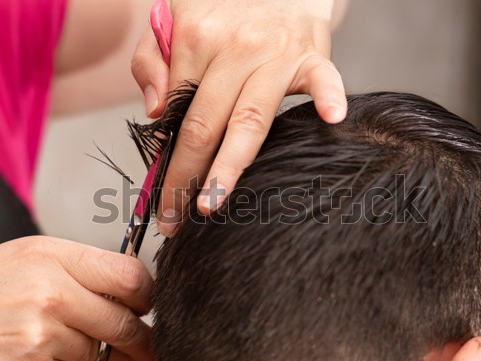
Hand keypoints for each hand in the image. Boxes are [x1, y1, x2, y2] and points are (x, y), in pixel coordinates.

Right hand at [0, 236, 155, 360]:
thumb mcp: (33, 255)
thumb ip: (83, 267)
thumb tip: (130, 290)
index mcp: (53, 258)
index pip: (128, 277)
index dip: (148, 294)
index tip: (149, 304)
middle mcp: (49, 295)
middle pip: (122, 321)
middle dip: (144, 335)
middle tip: (151, 341)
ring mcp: (39, 337)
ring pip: (104, 353)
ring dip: (119, 357)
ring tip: (124, 353)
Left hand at [132, 0, 346, 235]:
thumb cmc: (223, 10)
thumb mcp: (171, 20)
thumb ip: (149, 61)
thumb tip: (154, 113)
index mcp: (193, 39)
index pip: (174, 112)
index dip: (165, 159)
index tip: (161, 197)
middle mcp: (233, 47)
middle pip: (204, 124)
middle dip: (185, 177)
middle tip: (175, 219)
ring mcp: (275, 53)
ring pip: (250, 118)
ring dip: (230, 165)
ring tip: (212, 203)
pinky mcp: (312, 54)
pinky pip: (323, 77)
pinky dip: (329, 96)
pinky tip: (331, 119)